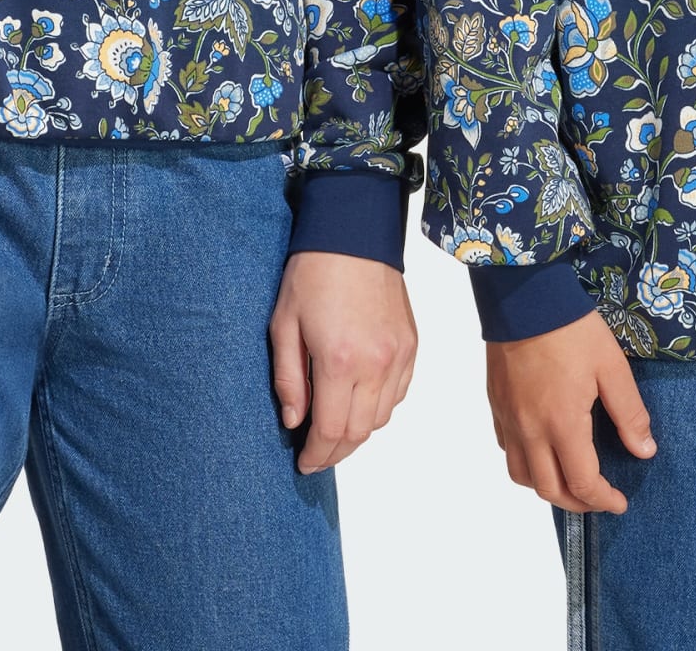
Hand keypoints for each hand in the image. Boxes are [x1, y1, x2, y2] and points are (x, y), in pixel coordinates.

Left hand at [268, 251, 417, 474]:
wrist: (354, 232)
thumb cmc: (312, 272)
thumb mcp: (284, 324)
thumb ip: (288, 379)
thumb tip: (295, 421)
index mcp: (340, 360)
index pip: (332, 430)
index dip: (316, 454)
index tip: (303, 462)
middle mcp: (376, 363)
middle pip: (360, 431)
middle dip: (336, 451)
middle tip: (317, 455)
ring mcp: (399, 354)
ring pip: (383, 416)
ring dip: (359, 432)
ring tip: (336, 431)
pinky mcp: (411, 343)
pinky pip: (400, 392)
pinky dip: (381, 407)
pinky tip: (361, 402)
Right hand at [486, 310, 654, 513]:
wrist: (523, 293)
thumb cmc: (571, 328)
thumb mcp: (612, 366)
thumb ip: (629, 413)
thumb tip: (645, 451)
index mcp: (562, 424)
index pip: (582, 484)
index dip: (604, 500)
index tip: (620, 502)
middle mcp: (530, 429)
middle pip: (548, 490)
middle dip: (577, 504)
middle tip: (598, 498)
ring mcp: (509, 417)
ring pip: (521, 475)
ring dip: (547, 487)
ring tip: (568, 479)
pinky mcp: (497, 402)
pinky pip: (507, 448)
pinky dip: (525, 461)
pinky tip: (541, 447)